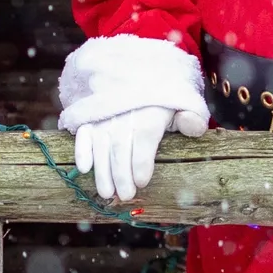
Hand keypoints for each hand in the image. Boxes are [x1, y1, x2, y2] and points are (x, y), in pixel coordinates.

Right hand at [70, 104, 195, 202]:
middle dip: (122, 174)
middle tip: (125, 195)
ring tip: (107, 193)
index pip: (144, 136)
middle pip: (121, 145)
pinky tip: (84, 168)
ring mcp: (105, 115)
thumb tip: (191, 124)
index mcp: (151, 111)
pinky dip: (82, 149)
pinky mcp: (90, 118)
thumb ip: (191, 120)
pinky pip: (83, 133)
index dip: (141, 161)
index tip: (142, 182)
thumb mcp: (183, 107)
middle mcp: (125, 113)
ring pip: (101, 144)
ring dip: (102, 171)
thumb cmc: (163, 102)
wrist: (140, 76)